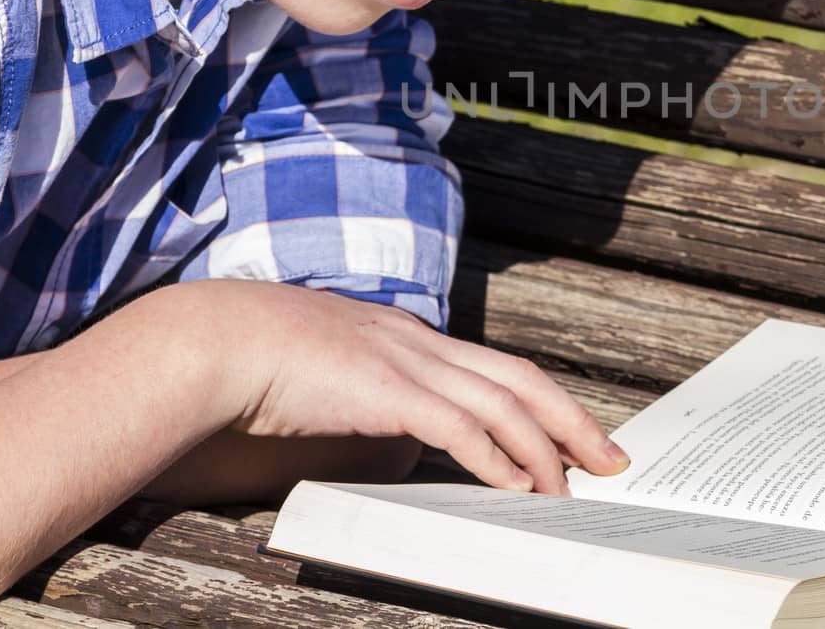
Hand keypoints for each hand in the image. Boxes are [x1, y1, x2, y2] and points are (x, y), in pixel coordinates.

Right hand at [162, 279, 629, 495]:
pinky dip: (496, 458)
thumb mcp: (327, 384)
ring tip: (573, 488)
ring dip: (545, 449)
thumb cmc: (253, 364)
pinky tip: (516, 486)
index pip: (493, 366)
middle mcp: (418, 342)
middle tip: (612, 458)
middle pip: (519, 377)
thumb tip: (396, 454)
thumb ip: (370, 411)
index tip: (572, 432)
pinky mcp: (385, 390)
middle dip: (573, 420)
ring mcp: (404, 360)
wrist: (211, 342)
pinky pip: (459, 427)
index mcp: (406, 337)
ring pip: (502, 402)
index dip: (541, 400)